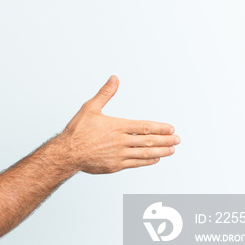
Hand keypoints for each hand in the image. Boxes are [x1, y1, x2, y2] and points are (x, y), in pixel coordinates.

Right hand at [60, 75, 178, 173]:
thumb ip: (105, 93)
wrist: (67, 153)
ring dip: (160, 151)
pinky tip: (155, 159)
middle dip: (165, 140)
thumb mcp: (90, 108)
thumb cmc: (77, 131)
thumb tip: (114, 78)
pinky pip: (135, 163)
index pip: (144, 127)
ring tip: (171, 150)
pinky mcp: (115, 165)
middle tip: (177, 139)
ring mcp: (119, 155)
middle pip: (148, 141)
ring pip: (144, 154)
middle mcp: (120, 141)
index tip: (171, 129)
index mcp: (117, 126)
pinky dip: (147, 161)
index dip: (159, 128)